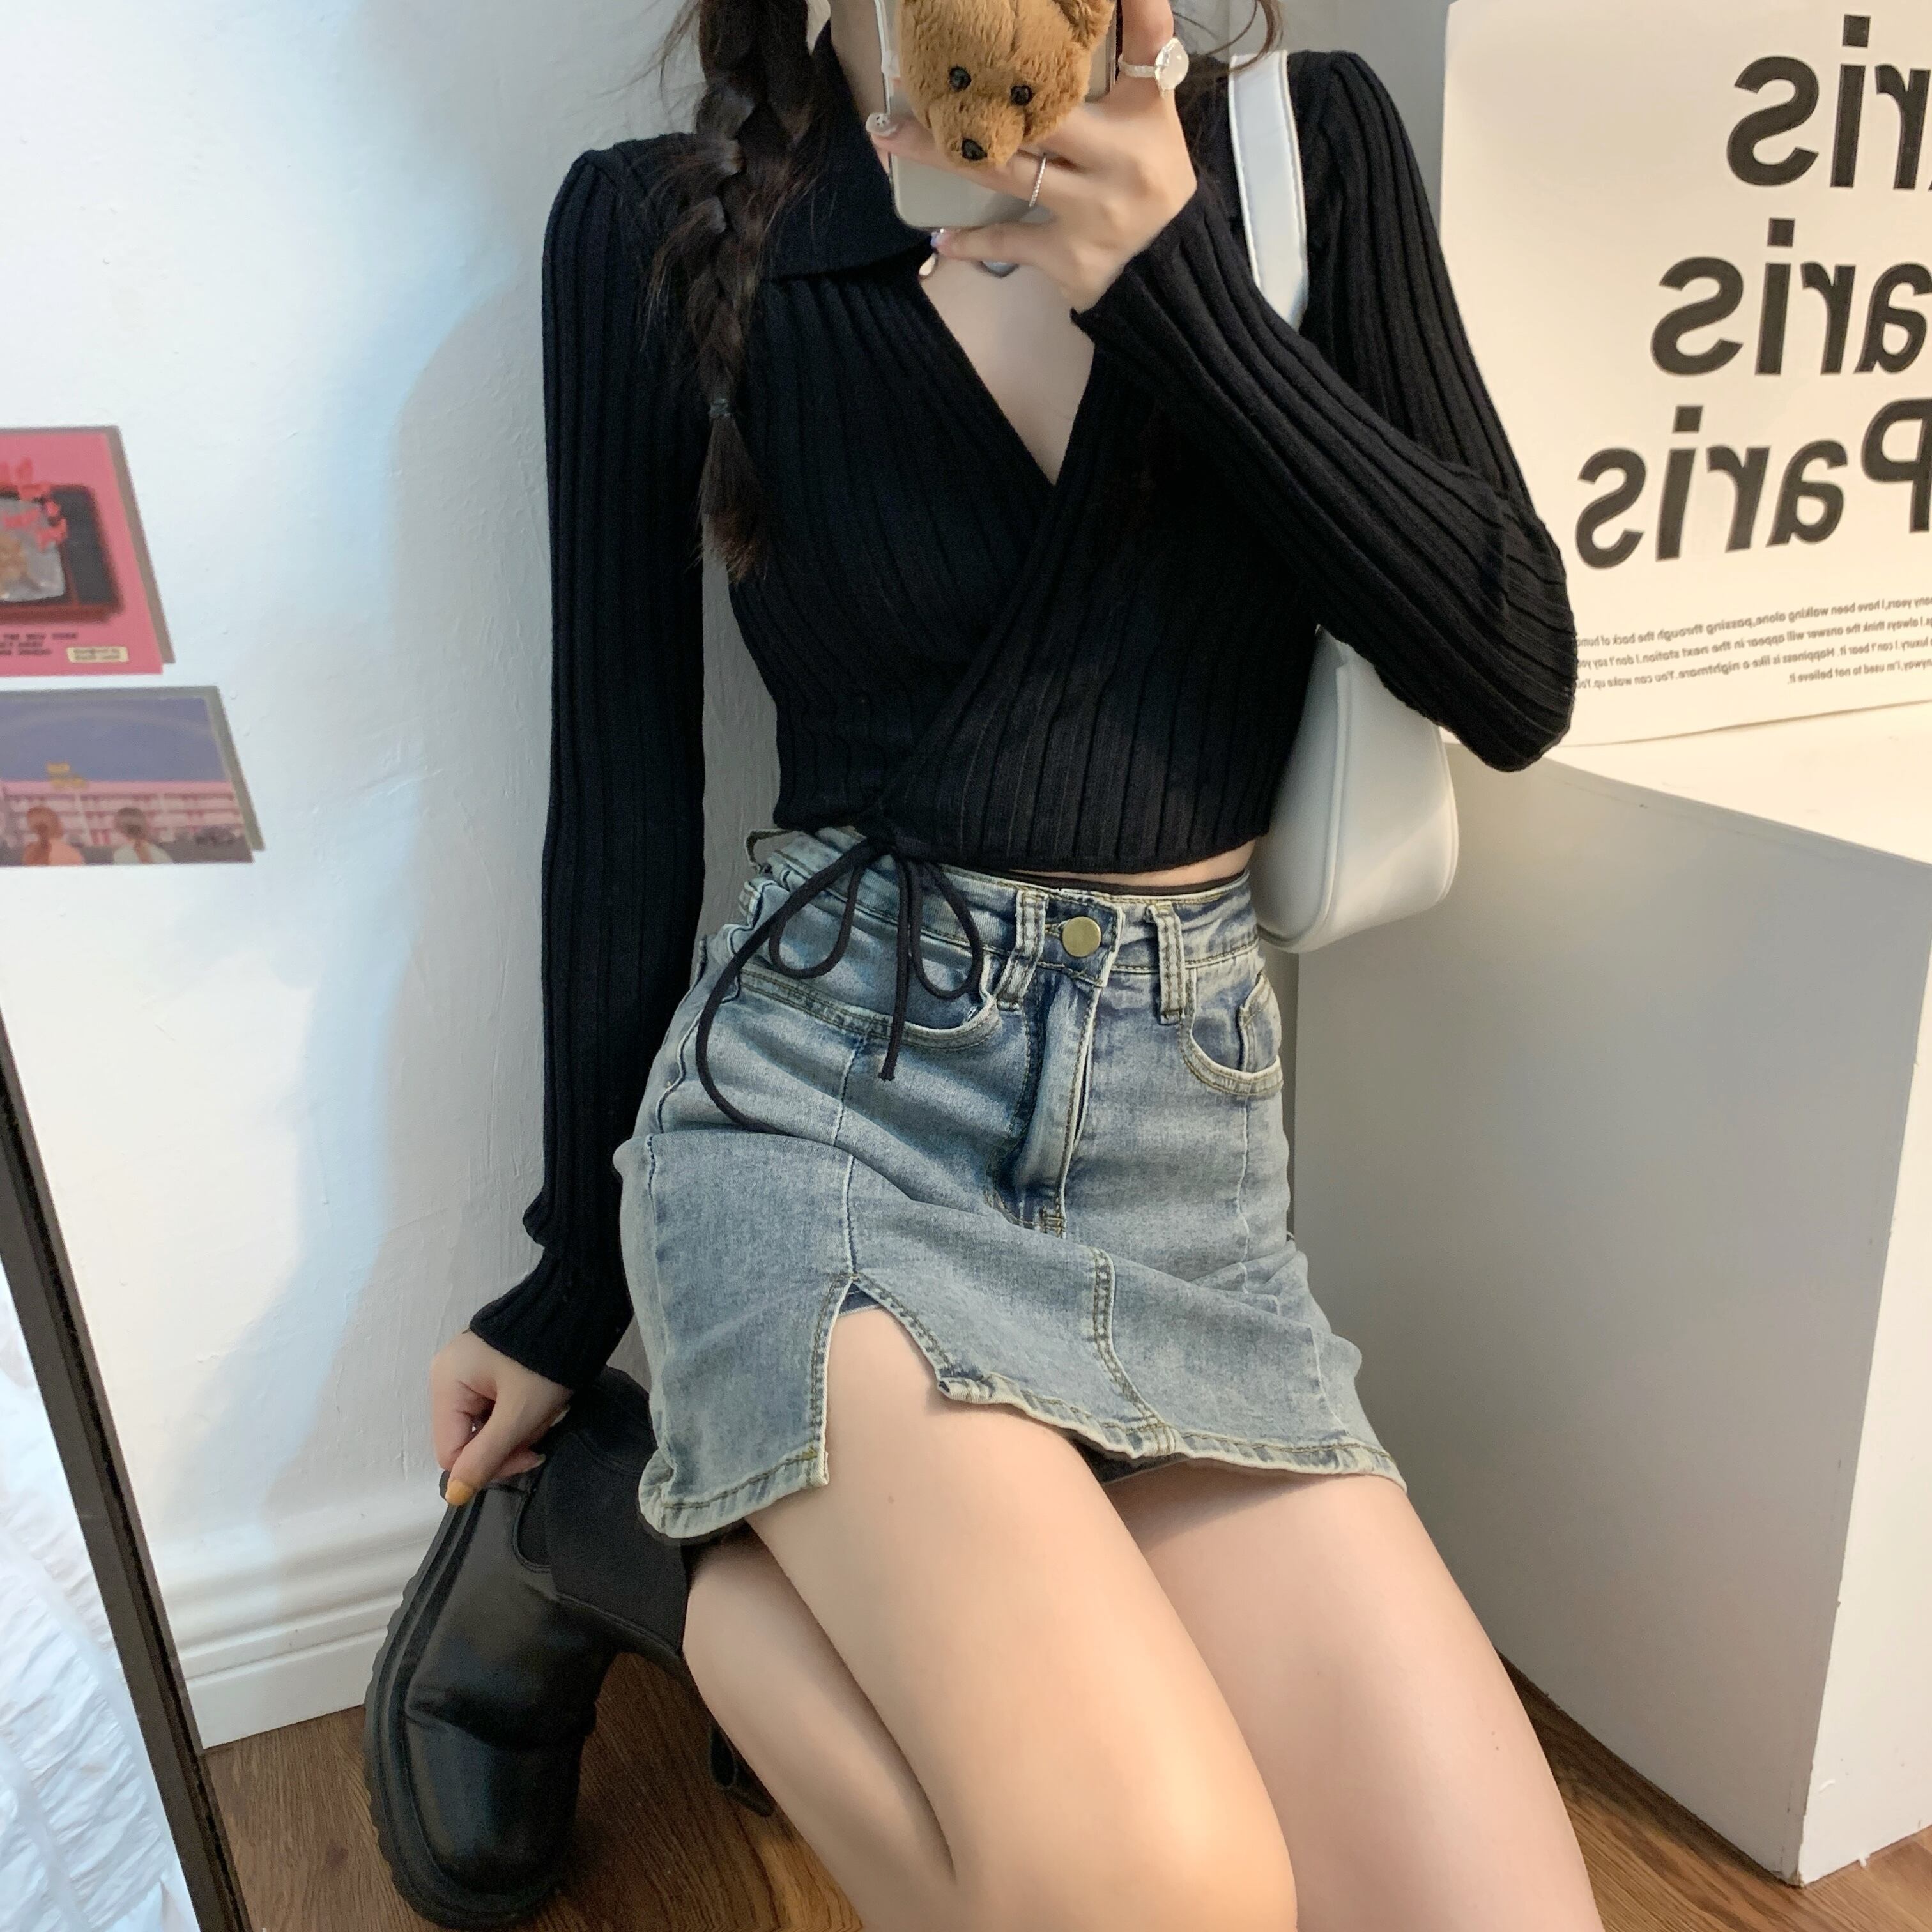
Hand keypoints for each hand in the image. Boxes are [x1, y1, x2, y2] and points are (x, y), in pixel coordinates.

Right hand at [429, 1329, 572, 1506]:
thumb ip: (486, 1456)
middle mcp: (448, 1375)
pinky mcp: (488, 1366)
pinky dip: (518, 1411)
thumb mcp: (519, 1414)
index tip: (530, 1455)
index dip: (489, 1466)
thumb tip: (454, 1496)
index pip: (451, 1452)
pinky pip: (494, 1405)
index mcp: (446, 1383)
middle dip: (508, 1442)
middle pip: (468, 1438)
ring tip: (545, 1408)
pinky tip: (540, 1400)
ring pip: (484, 1424)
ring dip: (517, 1427)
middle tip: (541, 1428)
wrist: (576, 1310)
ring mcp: (468, 1369)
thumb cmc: (546, 1362)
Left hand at [866, 0, 1195, 311]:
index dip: (1137, 4)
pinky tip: (939, 237)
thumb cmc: (1148, 177)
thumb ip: (1125, 61)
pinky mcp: (1071, 254)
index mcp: (1144, 113)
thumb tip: (1095, 9)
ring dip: (939, 151)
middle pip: (1041, 111)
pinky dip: (972, 242)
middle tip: (910, 69)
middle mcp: (1121, 159)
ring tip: (888, 133)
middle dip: (978, 87)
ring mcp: (1093, 211)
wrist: (1169, 266)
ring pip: (1004, 170)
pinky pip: (1008, 241)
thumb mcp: (1147, 117)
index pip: (1148, 43)